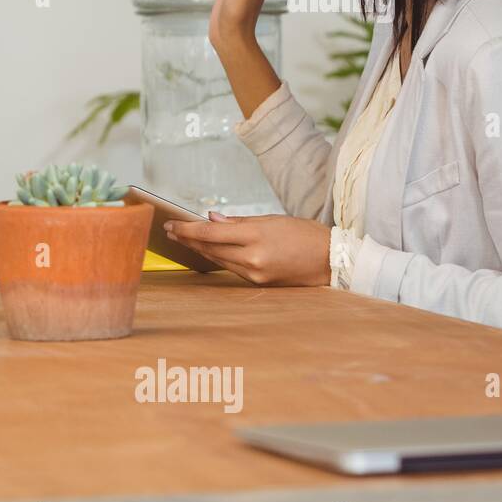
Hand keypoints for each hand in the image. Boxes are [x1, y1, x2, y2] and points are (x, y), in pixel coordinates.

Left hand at [163, 212, 329, 286]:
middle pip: (209, 248)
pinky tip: (208, 251)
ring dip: (199, 249)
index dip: (186, 229)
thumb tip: (211, 218)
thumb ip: (238, 221)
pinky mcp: (258, 283)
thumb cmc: (304, 234)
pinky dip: (218, 258)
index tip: (171, 224)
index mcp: (256, 236)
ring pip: (218, 260)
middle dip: (187, 239)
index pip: (210, 232)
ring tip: (184, 239)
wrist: (331, 260)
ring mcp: (255, 273)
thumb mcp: (271, 219)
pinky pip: (231, 268)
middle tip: (171, 231)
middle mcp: (252, 257)